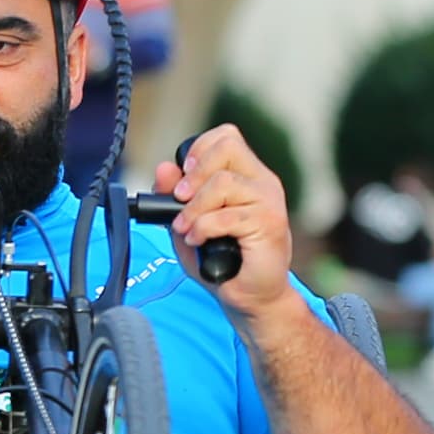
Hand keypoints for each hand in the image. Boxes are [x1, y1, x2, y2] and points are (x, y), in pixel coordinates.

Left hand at [151, 124, 295, 316]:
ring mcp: (268, 201)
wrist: (250, 296)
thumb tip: (163, 168)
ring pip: (222, 183)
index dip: (199, 150)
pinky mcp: (269, 223)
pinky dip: (203, 228)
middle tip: (179, 200)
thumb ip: (173, 196)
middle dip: (194, 174)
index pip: (226, 137)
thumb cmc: (221, 260)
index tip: (182, 176)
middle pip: (227, 148)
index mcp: (247, 175)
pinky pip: (226, 215)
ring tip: (186, 229)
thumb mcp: (188, 222)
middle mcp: (262, 182)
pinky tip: (198, 240)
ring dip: (194, 208)